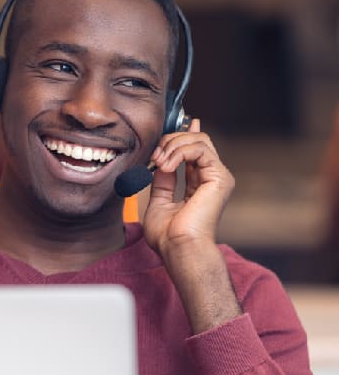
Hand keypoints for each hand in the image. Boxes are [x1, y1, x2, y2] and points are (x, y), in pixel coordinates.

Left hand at [142, 119, 234, 255]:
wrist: (178, 248)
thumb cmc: (168, 236)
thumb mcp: (159, 201)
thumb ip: (162, 180)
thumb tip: (161, 161)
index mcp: (199, 184)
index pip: (195, 149)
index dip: (182, 134)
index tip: (170, 125)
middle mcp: (211, 178)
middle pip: (196, 139)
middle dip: (171, 140)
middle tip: (154, 156)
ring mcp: (218, 177)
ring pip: (199, 139)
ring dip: (173, 145)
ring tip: (158, 162)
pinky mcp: (220, 177)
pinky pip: (200, 149)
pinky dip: (179, 152)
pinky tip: (166, 166)